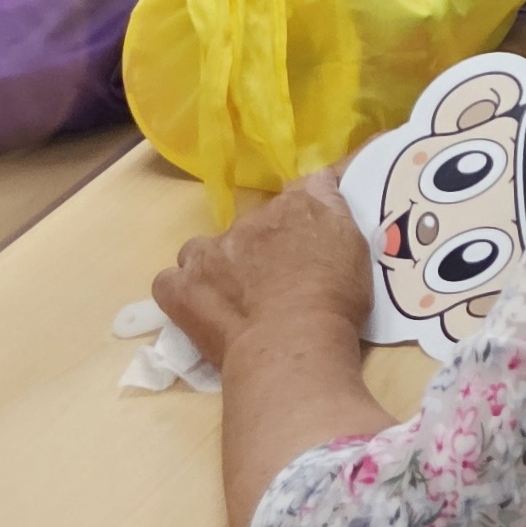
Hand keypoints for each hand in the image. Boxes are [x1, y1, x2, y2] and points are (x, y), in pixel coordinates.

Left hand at [153, 174, 371, 370]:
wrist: (291, 341)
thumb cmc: (335, 300)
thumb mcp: (355, 247)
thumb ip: (334, 212)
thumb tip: (323, 185)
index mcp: (297, 205)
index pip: (305, 188)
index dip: (305, 209)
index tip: (311, 230)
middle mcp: (250, 220)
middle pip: (252, 224)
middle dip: (260, 245)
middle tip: (275, 280)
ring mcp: (209, 253)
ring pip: (204, 249)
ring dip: (214, 265)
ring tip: (231, 296)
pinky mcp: (181, 287)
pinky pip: (170, 282)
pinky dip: (182, 291)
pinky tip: (198, 307)